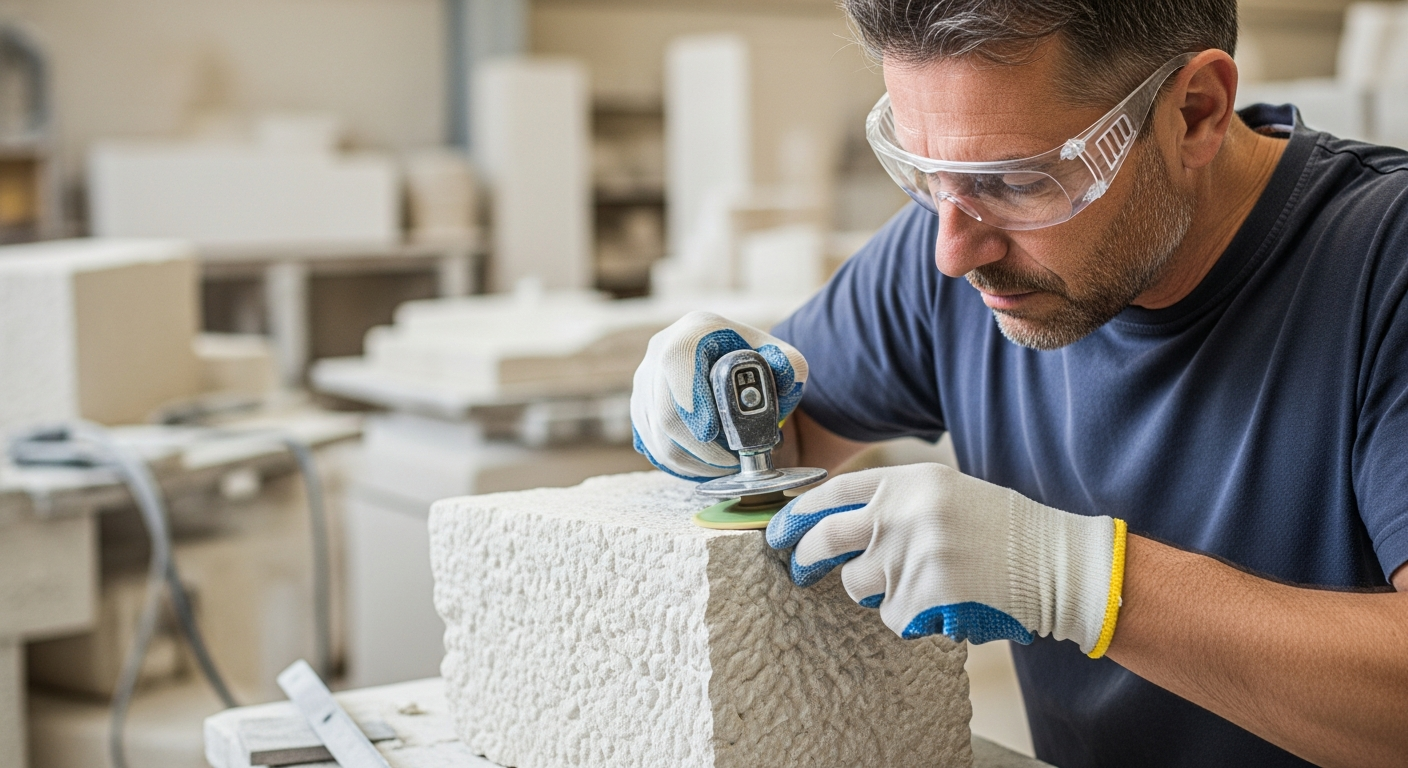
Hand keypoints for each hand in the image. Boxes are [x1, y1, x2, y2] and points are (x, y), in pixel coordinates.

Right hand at [630, 311, 807, 480]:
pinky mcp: (641, 411)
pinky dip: (681, 465)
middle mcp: (660, 352)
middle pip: (665, 410)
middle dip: (700, 447)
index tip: (712, 432)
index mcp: (694, 331)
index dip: (691, 399)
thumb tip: (784, 375)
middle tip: (732, 463)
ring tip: (725, 467)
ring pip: (657, 437)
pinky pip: (652, 447)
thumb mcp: (783, 358)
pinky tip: (707, 466)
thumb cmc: (758, 364)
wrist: (732, 368)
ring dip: (693, 461)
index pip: (678, 360)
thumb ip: (790, 364)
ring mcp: (645, 383)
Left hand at [766, 463, 1126, 656]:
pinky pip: (891, 616)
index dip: (798, 513)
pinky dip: (910, 618)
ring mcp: (909, 555)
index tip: (779, 530)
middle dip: (803, 558)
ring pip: (857, 585)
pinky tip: (943, 602)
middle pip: (825, 538)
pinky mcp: (921, 595)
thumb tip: (833, 527)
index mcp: (908, 482)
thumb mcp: (945, 495)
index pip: (831, 493)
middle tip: (798, 570)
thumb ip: (893, 503)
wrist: (1054, 562)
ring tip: (920, 582)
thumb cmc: (1002, 530)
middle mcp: (901, 513)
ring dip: (877, 591)